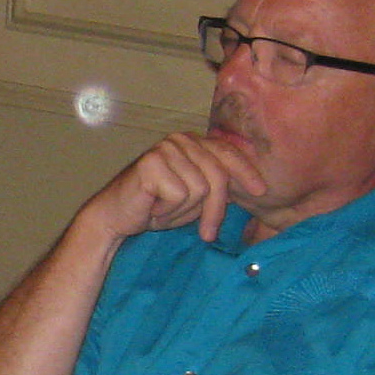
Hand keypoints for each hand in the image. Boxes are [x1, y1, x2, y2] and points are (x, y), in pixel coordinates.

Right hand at [81, 131, 268, 248]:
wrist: (114, 218)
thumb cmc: (154, 208)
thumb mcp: (194, 197)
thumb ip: (217, 187)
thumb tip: (251, 188)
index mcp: (191, 142)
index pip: (227, 153)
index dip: (245, 173)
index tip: (260, 192)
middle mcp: (180, 140)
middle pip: (217, 176)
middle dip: (215, 210)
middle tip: (207, 234)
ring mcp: (165, 149)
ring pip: (200, 188)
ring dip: (183, 211)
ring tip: (164, 212)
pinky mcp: (151, 163)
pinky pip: (180, 194)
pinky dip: (168, 211)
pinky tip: (153, 210)